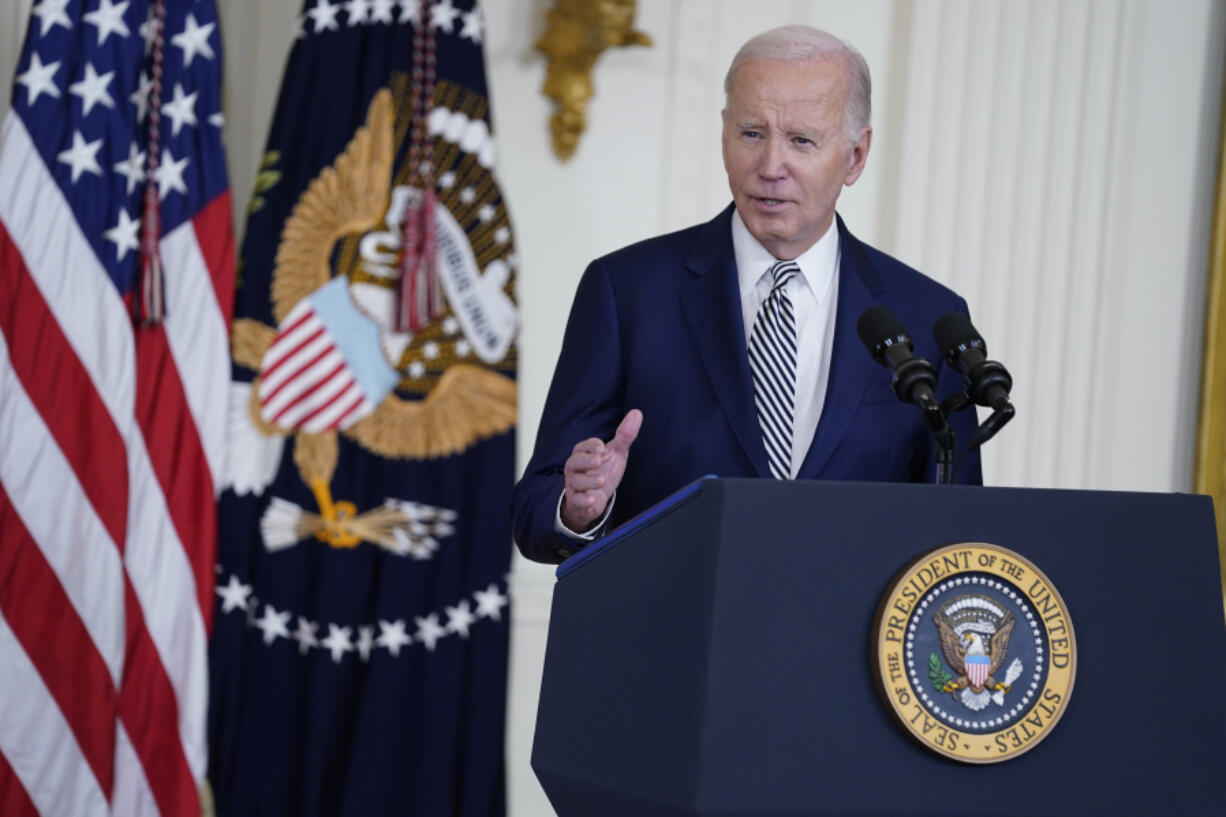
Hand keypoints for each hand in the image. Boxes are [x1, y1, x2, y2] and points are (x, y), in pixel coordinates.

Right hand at [560, 409, 642, 532]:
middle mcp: (575, 467)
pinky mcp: (575, 500)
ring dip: (589, 481)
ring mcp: (574, 484)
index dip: (593, 446)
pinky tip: (591, 500)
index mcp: (583, 452)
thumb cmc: (604, 470)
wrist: (596, 498)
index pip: (584, 446)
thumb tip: (637, 413)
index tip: (603, 448)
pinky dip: (582, 501)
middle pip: (575, 461)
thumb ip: (624, 435)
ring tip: (602, 480)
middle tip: (599, 461)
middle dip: (586, 460)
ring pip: (576, 481)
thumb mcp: (616, 453)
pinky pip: (575, 500)